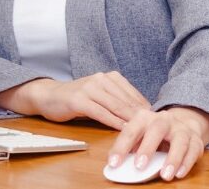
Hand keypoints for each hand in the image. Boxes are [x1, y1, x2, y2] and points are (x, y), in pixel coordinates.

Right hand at [0, 71, 149, 130]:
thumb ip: (117, 102)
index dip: (146, 109)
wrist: (49, 96)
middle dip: (142, 116)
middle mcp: (100, 79)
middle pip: (126, 100)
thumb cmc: (77, 99)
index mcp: (108, 77)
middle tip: (156, 129)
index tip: (159, 122)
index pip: (132, 94)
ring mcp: (89, 88)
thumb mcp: (100, 96)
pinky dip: (113, 122)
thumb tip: (142, 115)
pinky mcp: (79, 99)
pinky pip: (101, 112)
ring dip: (131, 120)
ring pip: (115, 106)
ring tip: (144, 131)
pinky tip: (123, 130)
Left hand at [107, 106, 208, 181]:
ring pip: (180, 140)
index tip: (113, 164)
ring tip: (165, 175)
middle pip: (156, 129)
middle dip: (147, 148)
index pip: (131, 130)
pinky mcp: (196, 140)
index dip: (121, 147)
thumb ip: (131, 148)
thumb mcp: (140, 136)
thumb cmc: (154, 134)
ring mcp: (181, 128)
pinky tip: (179, 174)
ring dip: (172, 158)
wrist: (183, 123)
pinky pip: (193, 150)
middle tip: (139, 167)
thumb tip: (119, 166)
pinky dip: (186, 163)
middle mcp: (164, 119)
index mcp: (144, 117)